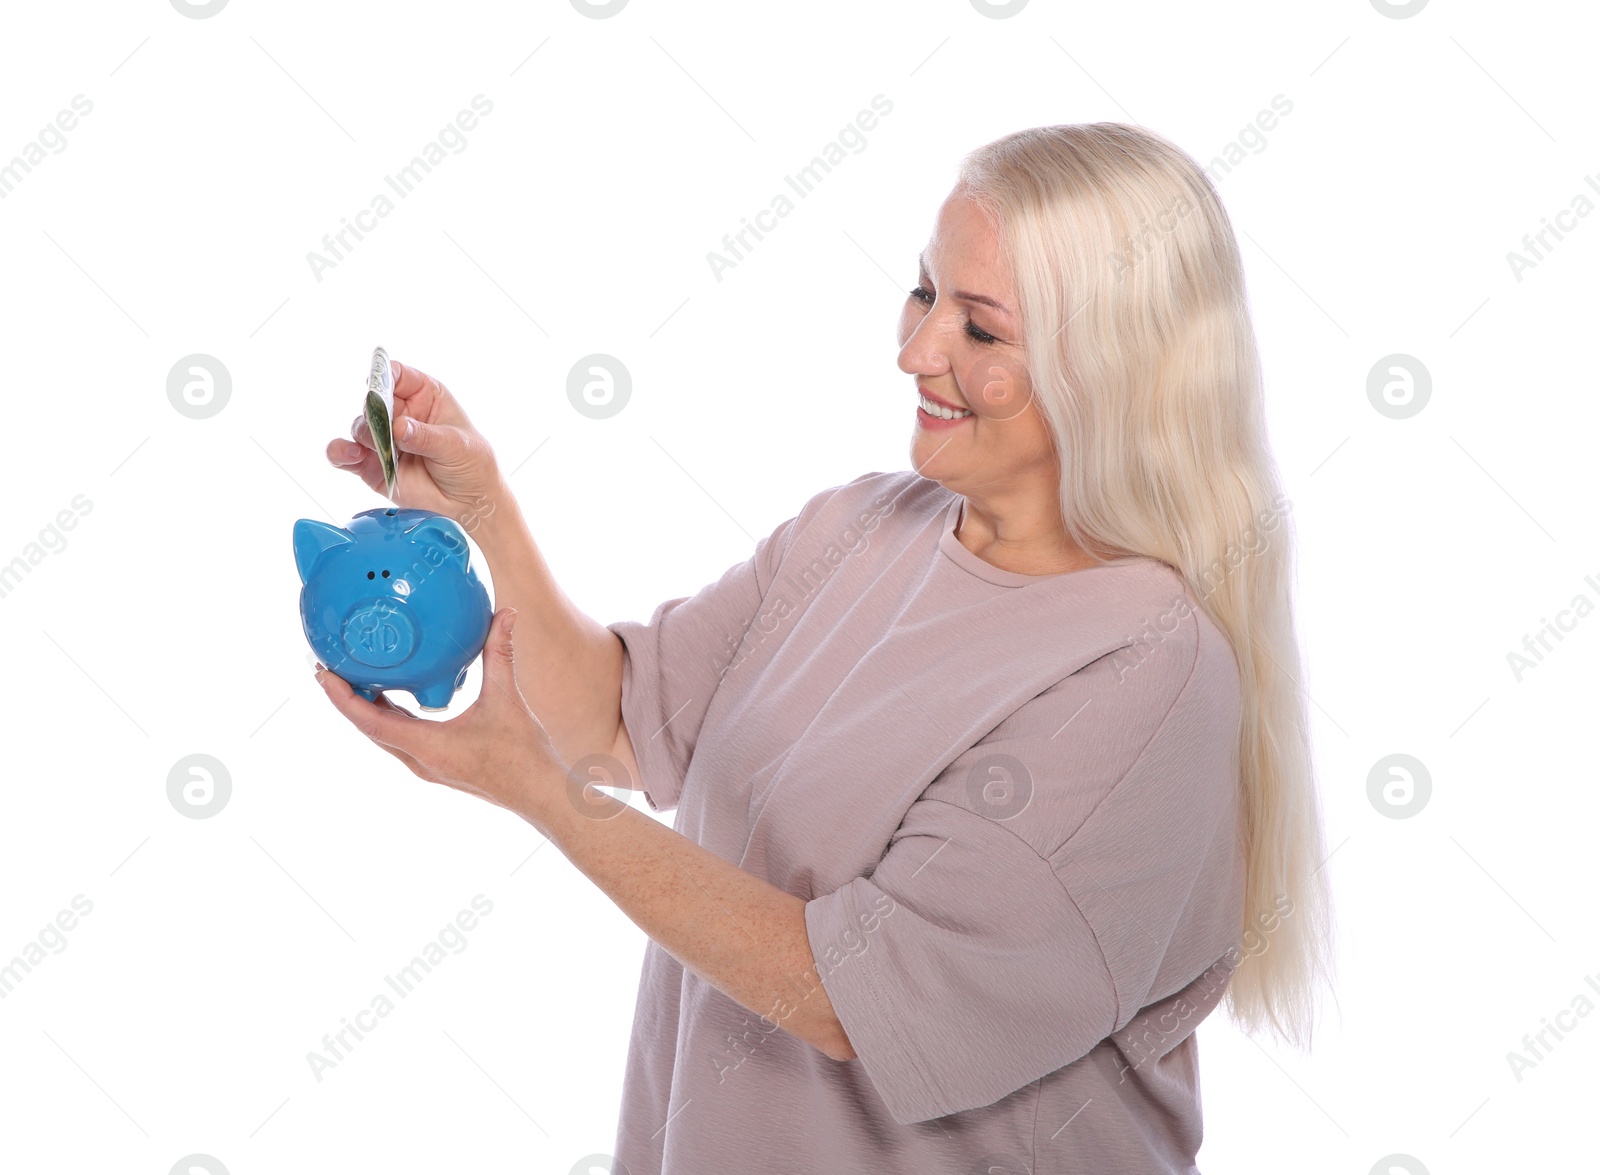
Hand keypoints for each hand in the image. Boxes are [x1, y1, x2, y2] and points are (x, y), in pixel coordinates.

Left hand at [313, 608, 564, 824]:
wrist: (539, 793)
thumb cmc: (523, 755)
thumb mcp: (508, 699)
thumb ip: (501, 653)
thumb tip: (506, 614)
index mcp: (427, 746)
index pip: (369, 721)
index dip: (342, 697)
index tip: (322, 673)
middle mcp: (419, 761)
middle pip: (368, 728)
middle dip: (346, 698)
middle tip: (330, 666)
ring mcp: (427, 766)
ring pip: (384, 734)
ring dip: (366, 708)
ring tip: (355, 677)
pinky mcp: (437, 764)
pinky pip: (401, 738)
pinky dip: (389, 716)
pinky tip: (394, 695)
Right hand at [326, 358, 505, 530]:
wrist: (470, 504)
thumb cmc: (472, 465)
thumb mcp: (456, 445)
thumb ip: (425, 436)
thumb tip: (398, 427)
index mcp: (424, 396)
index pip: (397, 375)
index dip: (383, 375)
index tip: (377, 385)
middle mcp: (400, 414)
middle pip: (373, 401)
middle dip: (373, 410)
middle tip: (382, 424)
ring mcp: (385, 439)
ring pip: (360, 427)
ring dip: (365, 434)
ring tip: (380, 447)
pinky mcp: (372, 465)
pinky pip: (346, 455)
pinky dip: (341, 452)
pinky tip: (348, 453)